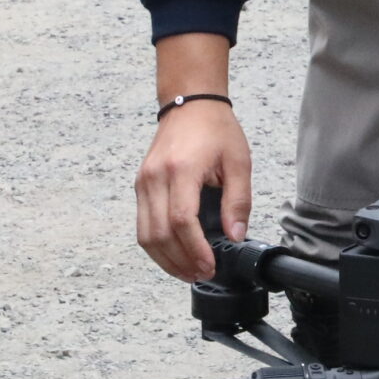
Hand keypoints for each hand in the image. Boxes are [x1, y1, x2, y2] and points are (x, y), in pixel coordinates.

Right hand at [135, 99, 251, 281]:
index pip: (182, 220)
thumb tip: (235, 236)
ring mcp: (143, 182)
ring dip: (165, 259)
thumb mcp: (238, 163)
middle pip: (159, 233)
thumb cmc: (216, 129)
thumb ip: (238, 201)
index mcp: (181, 170)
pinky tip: (174, 255)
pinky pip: (142, 225)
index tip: (210, 265)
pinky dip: (156, 246)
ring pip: (145, 235)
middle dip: (180, 261)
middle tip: (202, 274)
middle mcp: (155, 178)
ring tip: (188, 271)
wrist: (190, 104)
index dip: (195, 249)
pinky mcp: (140, 186)